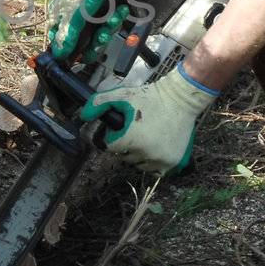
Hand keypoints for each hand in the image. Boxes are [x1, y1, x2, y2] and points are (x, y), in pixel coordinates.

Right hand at [49, 0, 124, 59]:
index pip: (62, 43)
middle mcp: (72, 16)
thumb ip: (66, 36)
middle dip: (97, 39)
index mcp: (59, 18)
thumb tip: (58, 56)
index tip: (84, 56)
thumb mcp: (74, 14)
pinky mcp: (102, 4)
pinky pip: (108, 17)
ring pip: (98, 30)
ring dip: (109, 26)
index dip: (74, 52)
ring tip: (116, 16)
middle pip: (83, 40)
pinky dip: (115, 15)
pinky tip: (121, 10)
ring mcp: (87, 10)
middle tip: (104, 35)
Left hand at [80, 65, 218, 175]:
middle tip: (135, 131)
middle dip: (126, 146)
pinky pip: (155, 170)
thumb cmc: (150, 97)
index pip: (111, 147)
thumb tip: (83, 115)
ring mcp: (160, 160)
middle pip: (125, 157)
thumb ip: (100, 103)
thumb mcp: (123, 95)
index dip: (112, 137)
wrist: (181, 100)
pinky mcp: (172, 162)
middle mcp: (146, 153)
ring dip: (138, 156)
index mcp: (132, 139)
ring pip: (139, 165)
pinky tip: (153, 149)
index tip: (120, 129)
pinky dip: (152, 162)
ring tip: (145, 138)